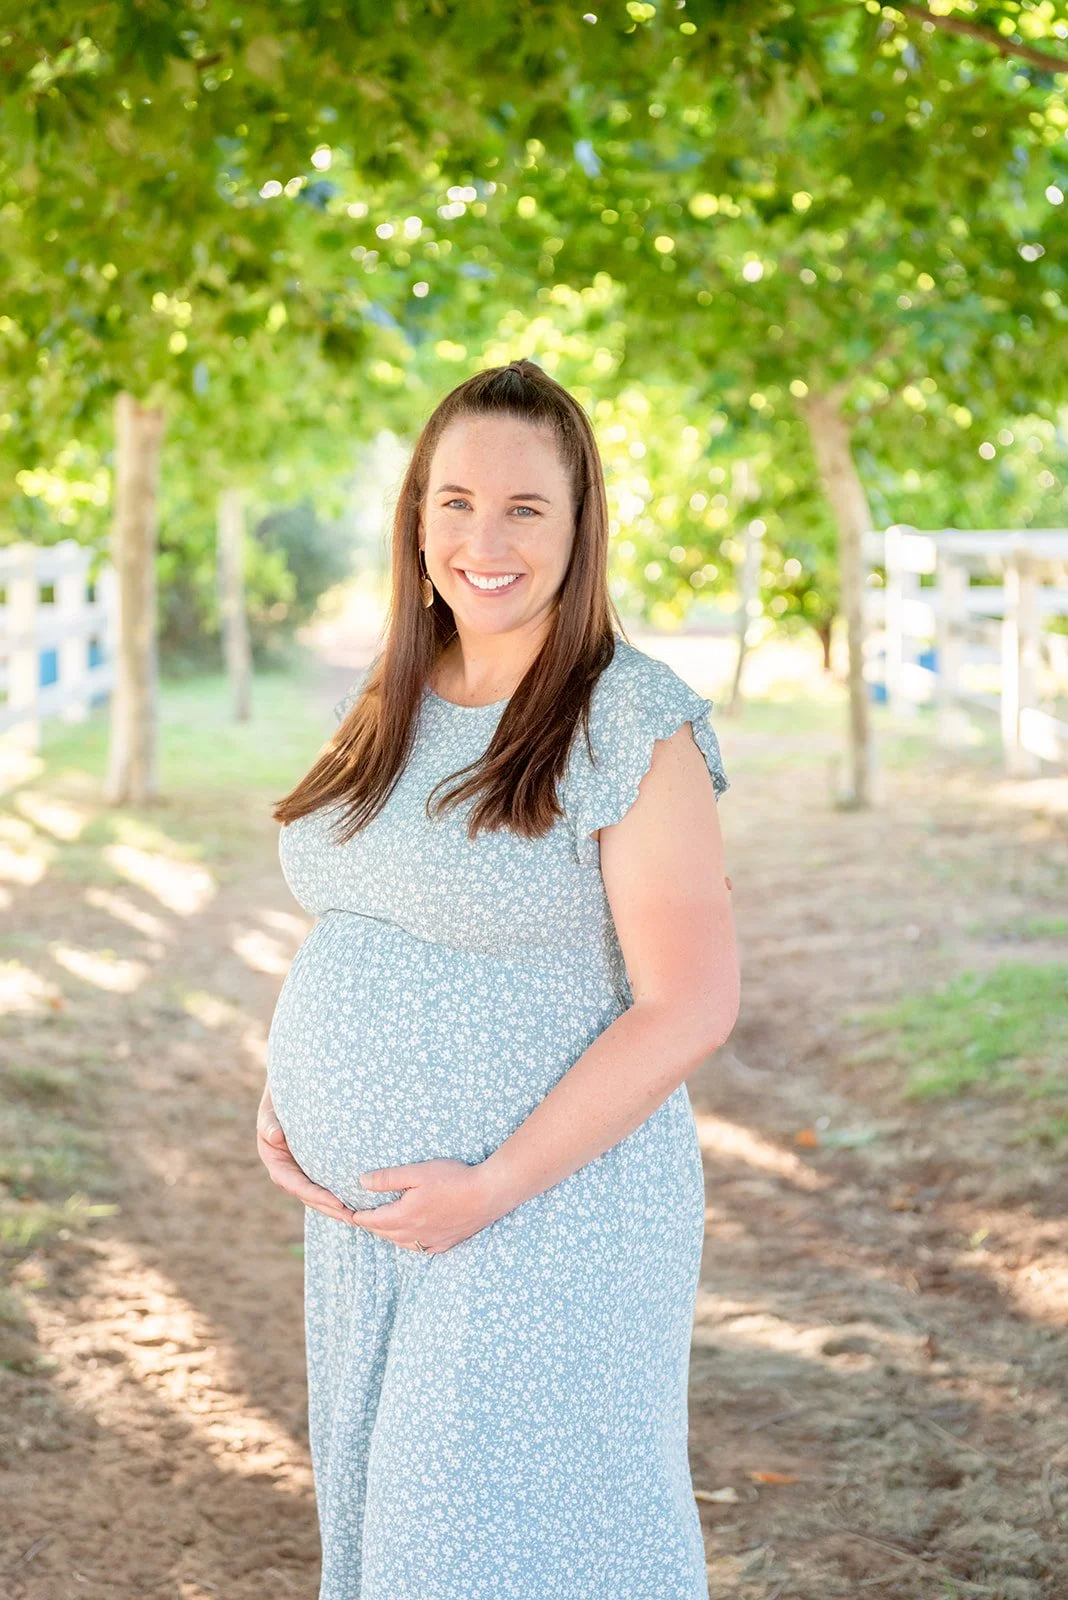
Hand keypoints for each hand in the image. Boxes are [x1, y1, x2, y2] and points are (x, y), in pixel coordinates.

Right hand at [256, 1083, 360, 1227]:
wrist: (286, 1099)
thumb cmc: (276, 1105)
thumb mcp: (269, 1113)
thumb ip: (269, 1124)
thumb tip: (275, 1136)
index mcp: (277, 1165)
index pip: (297, 1186)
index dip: (317, 1196)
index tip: (337, 1203)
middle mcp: (289, 1174)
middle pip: (311, 1197)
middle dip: (331, 1208)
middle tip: (353, 1217)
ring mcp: (301, 1174)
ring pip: (319, 1196)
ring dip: (337, 1207)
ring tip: (359, 1215)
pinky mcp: (313, 1169)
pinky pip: (326, 1185)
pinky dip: (339, 1194)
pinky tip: (358, 1200)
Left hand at [352, 1158, 503, 1253]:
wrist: (488, 1194)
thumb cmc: (453, 1179)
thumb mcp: (417, 1172)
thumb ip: (388, 1178)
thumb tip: (361, 1182)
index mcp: (403, 1216)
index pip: (372, 1221)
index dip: (358, 1216)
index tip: (348, 1212)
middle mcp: (414, 1234)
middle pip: (384, 1233)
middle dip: (371, 1225)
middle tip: (362, 1216)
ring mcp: (431, 1241)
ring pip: (400, 1243)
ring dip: (388, 1234)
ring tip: (383, 1223)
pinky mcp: (446, 1244)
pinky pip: (419, 1249)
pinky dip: (409, 1242)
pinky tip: (411, 1235)